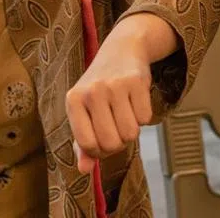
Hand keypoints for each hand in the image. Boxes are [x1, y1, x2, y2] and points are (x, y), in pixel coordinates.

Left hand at [66, 28, 154, 173]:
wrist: (121, 50)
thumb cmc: (99, 87)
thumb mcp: (84, 110)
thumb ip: (83, 142)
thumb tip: (85, 170)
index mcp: (73, 100)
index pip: (88, 144)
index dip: (99, 150)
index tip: (101, 140)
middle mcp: (92, 91)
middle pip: (111, 143)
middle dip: (117, 142)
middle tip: (116, 126)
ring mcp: (115, 85)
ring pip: (130, 134)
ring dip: (131, 130)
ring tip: (125, 113)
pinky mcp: (136, 81)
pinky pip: (145, 119)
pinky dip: (143, 117)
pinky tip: (135, 101)